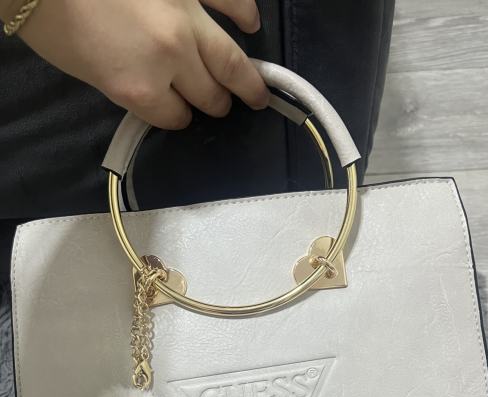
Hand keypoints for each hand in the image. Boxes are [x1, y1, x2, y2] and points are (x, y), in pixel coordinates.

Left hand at [10, 0, 268, 127]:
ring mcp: (186, 16)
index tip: (175, 112)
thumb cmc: (55, 24)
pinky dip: (244, 13)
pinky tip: (251, 25)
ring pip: (227, 58)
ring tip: (257, 92)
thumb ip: (129, 87)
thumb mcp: (88, 73)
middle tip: (222, 107)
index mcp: (140, 89)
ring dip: (245, 80)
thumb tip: (154, 90)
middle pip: (208, 94)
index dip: (175, 116)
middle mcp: (171, 59)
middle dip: (215, 104)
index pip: (174, 116)